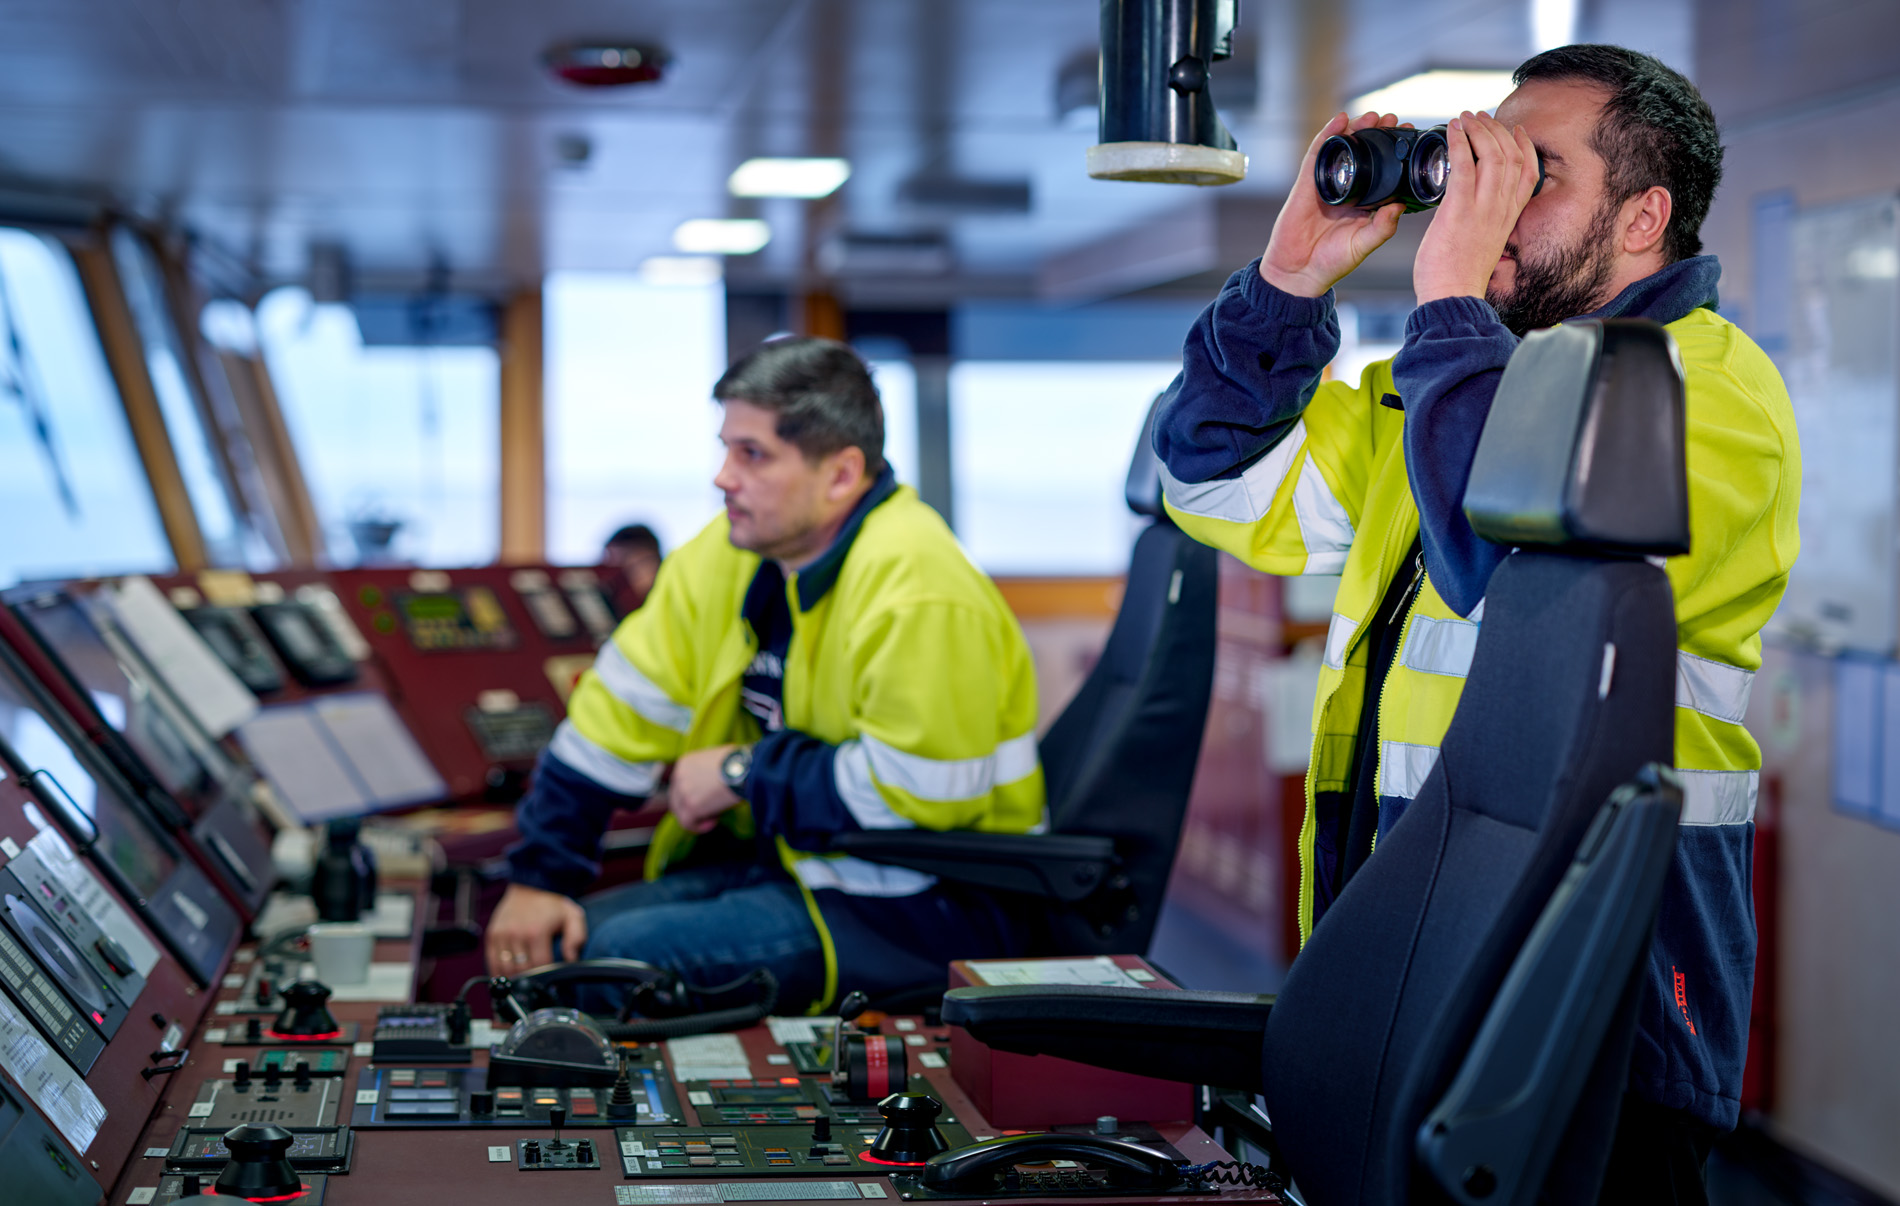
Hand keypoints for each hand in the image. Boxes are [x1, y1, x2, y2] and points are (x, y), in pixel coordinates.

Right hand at [485, 884, 586, 975]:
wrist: (531, 885)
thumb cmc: (553, 904)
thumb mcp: (573, 917)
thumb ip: (576, 938)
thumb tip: (571, 959)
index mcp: (537, 932)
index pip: (539, 965)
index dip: (547, 974)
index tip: (552, 976)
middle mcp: (516, 934)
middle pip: (522, 970)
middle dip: (532, 978)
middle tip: (538, 979)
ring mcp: (501, 935)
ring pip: (505, 969)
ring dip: (515, 977)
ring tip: (524, 979)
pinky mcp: (492, 935)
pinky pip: (492, 961)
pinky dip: (499, 971)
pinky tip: (508, 974)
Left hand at [668, 745, 740, 833]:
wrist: (744, 768)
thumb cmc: (739, 763)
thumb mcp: (716, 761)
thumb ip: (707, 773)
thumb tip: (712, 786)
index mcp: (684, 763)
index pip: (680, 784)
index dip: (693, 794)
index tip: (709, 798)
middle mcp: (679, 776)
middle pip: (676, 799)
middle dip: (691, 808)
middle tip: (709, 810)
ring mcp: (683, 792)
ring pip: (681, 813)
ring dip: (697, 817)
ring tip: (715, 815)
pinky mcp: (690, 806)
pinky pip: (687, 823)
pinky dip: (699, 826)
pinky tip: (713, 822)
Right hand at [1261, 111, 1407, 297]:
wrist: (1299, 271)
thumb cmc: (1331, 262)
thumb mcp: (1364, 244)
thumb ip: (1382, 227)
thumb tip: (1401, 204)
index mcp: (1365, 203)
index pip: (1383, 171)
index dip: (1394, 152)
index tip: (1408, 137)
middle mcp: (1348, 189)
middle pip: (1364, 153)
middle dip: (1378, 134)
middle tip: (1394, 119)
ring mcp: (1327, 183)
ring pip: (1344, 148)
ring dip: (1357, 129)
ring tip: (1374, 116)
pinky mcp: (1308, 182)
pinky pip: (1318, 152)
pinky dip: (1329, 134)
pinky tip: (1340, 121)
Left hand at [1412, 110, 1541, 304]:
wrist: (1452, 297)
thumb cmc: (1458, 277)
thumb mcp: (1482, 245)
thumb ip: (1483, 223)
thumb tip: (1469, 211)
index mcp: (1508, 217)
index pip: (1528, 173)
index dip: (1524, 147)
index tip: (1516, 130)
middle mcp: (1500, 209)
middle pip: (1511, 157)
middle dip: (1497, 130)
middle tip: (1480, 117)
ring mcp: (1482, 208)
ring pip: (1492, 155)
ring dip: (1478, 130)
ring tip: (1465, 117)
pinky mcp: (1459, 210)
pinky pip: (1464, 166)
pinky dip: (1459, 143)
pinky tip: (1451, 130)